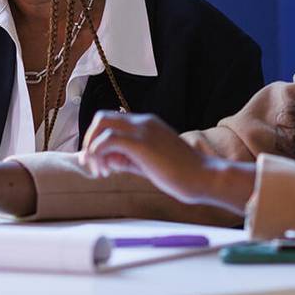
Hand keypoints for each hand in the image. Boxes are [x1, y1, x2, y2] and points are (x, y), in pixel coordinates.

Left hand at [79, 112, 253, 215]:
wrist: (205, 177)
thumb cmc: (182, 175)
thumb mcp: (150, 165)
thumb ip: (129, 159)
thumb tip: (108, 159)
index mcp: (147, 125)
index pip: (112, 122)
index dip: (99, 141)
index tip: (101, 164)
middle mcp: (143, 122)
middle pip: (102, 117)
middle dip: (90, 140)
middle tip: (94, 165)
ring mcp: (143, 130)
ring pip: (101, 124)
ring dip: (92, 148)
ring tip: (100, 172)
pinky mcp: (142, 144)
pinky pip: (108, 140)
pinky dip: (99, 153)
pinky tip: (107, 171)